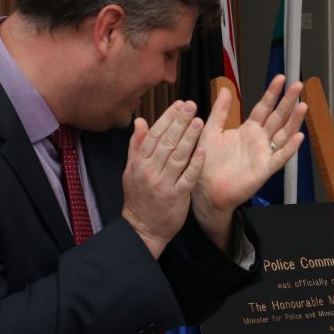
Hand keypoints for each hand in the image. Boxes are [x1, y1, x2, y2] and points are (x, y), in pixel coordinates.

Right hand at [121, 101, 205, 257]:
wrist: (142, 229)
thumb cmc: (138, 198)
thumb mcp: (131, 171)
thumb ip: (136, 145)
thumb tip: (140, 121)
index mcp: (139, 163)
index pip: (153, 135)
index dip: (167, 118)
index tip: (178, 104)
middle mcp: (150, 171)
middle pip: (166, 142)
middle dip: (179, 122)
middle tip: (191, 105)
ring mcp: (164, 184)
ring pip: (177, 157)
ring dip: (189, 138)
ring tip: (198, 121)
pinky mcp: (177, 196)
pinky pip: (188, 177)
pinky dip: (195, 163)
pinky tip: (203, 149)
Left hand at [191, 75, 306, 246]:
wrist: (205, 188)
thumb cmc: (207, 162)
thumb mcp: (211, 131)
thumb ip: (220, 111)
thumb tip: (226, 89)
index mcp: (247, 130)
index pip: (263, 107)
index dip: (272, 93)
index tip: (280, 79)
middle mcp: (259, 140)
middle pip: (278, 117)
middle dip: (288, 101)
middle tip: (298, 85)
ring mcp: (264, 153)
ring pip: (283, 134)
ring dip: (294, 121)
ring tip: (303, 106)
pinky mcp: (265, 168)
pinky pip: (280, 156)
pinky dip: (290, 148)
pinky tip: (299, 136)